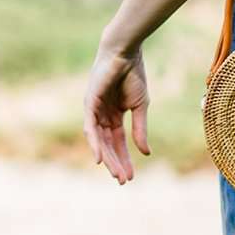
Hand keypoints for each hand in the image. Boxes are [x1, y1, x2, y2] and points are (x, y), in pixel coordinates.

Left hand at [83, 43, 150, 183]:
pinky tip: (99, 159)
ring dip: (107, 158)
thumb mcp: (140, 107)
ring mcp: (94, 110)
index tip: (131, 177)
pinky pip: (90, 128)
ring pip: (99, 141)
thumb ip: (140, 129)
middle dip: (116, 163)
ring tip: (115, 174)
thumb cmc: (134, 75)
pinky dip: (94, 144)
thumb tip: (145, 153)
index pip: (119, 142)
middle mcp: (102, 116)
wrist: (126, 54)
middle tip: (123, 181)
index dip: (125, 159)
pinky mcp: (89, 104)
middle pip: (108, 145)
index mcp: (114, 115)